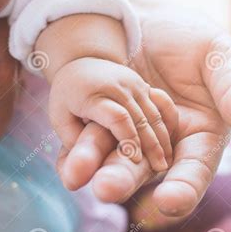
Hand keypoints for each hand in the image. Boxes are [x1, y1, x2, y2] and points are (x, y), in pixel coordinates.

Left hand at [48, 57, 177, 183]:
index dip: (128, 139)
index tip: (136, 161)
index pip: (117, 117)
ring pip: (153, 113)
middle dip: (151, 145)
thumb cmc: (67, 97)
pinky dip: (167, 126)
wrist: (83, 63)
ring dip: (162, 138)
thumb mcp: (61, 118)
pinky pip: (160, 105)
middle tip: (160, 168)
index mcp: (93, 95)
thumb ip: (74, 142)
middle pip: (140, 117)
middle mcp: (117, 87)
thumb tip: (90, 166)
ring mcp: (133, 84)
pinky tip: (170, 145)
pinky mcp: (143, 85)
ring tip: (167, 161)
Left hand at [58, 7, 230, 216]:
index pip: (195, 171)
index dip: (184, 188)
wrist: (148, 21)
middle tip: (106, 188)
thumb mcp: (220, 57)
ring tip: (76, 173)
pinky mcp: (100, 124)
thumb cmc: (192, 41)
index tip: (169, 200)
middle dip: (125, 180)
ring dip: (94, 166)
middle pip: (145, 171)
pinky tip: (66, 158)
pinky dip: (75, 151)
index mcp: (201, 137)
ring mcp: (129, 138)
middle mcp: (164, 146)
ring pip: (112, 158)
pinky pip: (88, 141)